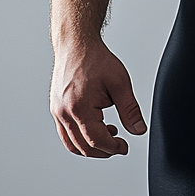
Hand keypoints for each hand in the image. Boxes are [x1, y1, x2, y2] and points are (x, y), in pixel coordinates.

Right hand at [50, 38, 146, 156]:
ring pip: (71, 143)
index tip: (125, 147)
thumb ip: (130, 110)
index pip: (96, 141)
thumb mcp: (120, 83)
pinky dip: (79, 138)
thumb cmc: (96, 60)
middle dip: (103, 150)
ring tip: (109, 136)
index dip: (112, 148)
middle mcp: (63, 113)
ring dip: (90, 147)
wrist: (76, 44)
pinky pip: (65, 133)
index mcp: (79, 108)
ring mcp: (57, 112)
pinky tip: (95, 128)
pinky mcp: (56, 108)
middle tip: (119, 145)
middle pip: (82, 146)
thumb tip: (139, 130)